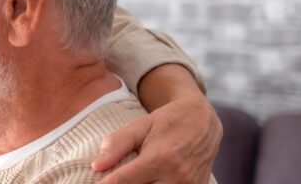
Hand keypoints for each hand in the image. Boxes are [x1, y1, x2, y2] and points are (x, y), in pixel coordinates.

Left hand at [91, 95, 221, 183]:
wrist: (204, 121)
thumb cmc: (168, 121)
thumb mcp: (140, 125)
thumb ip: (117, 144)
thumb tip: (96, 165)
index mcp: (159, 158)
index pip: (124, 181)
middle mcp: (175, 177)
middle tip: (113, 180)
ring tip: (133, 180)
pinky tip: (149, 181)